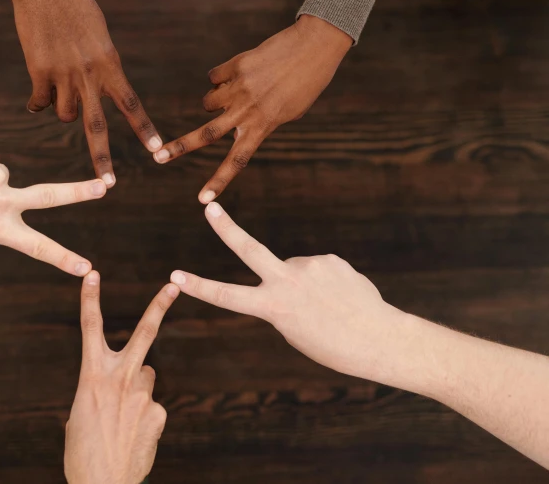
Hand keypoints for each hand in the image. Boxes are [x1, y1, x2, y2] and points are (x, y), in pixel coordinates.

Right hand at [0, 0, 161, 185]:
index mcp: (110, 63)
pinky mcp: (37, 71)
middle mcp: (88, 74)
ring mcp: (61, 74)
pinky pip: (38, 103)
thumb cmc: (74, 2)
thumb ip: (100, 66)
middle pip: (96, 126)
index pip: (131, 103)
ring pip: (65, 114)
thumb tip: (90, 92)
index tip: (158, 151)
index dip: (145, 129)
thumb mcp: (98, 34)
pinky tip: (35, 100)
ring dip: (64, 110)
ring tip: (59, 91)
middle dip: (102, 158)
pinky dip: (37, 104)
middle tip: (108, 184)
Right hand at [65, 271, 177, 483]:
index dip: (90, 299)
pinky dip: (143, 416)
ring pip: (147, 377)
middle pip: (144, 333)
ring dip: (137, 389)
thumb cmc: (83, 453)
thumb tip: (118, 389)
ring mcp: (144, 396)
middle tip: (174, 286)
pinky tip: (133, 435)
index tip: (92, 275)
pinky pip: (152, 405)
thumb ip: (101, 392)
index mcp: (93, 376)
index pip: (90, 329)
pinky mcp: (159, 413)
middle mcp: (121, 379)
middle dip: (158, 306)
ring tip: (123, 418)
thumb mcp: (80, 415)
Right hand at [154, 15, 351, 202]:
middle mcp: (247, 110)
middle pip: (206, 134)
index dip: (218, 181)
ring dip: (215, 99)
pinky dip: (222, 77)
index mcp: (263, 127)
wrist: (314, 46)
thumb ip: (259, 121)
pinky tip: (243, 70)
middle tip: (157, 157)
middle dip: (179, 148)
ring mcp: (239, 88)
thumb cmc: (305, 83)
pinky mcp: (235, 66)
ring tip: (240, 89)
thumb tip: (229, 117)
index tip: (202, 200)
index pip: (237, 161)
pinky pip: (214, 77)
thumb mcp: (287, 113)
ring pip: (208, 101)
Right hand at [170, 202, 407, 382]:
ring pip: (297, 269)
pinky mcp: (330, 258)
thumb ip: (282, 297)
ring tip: (329, 306)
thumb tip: (287, 270)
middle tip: (209, 206)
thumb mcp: (294, 329)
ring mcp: (310, 266)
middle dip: (226, 227)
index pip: (227, 296)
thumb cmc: (332, 344)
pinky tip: (340, 296)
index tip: (174, 276)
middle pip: (249, 248)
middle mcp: (288, 281)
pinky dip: (324, 281)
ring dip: (307, 284)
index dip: (198, 286)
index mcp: (274, 307)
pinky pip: (318, 268)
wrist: (378, 339)